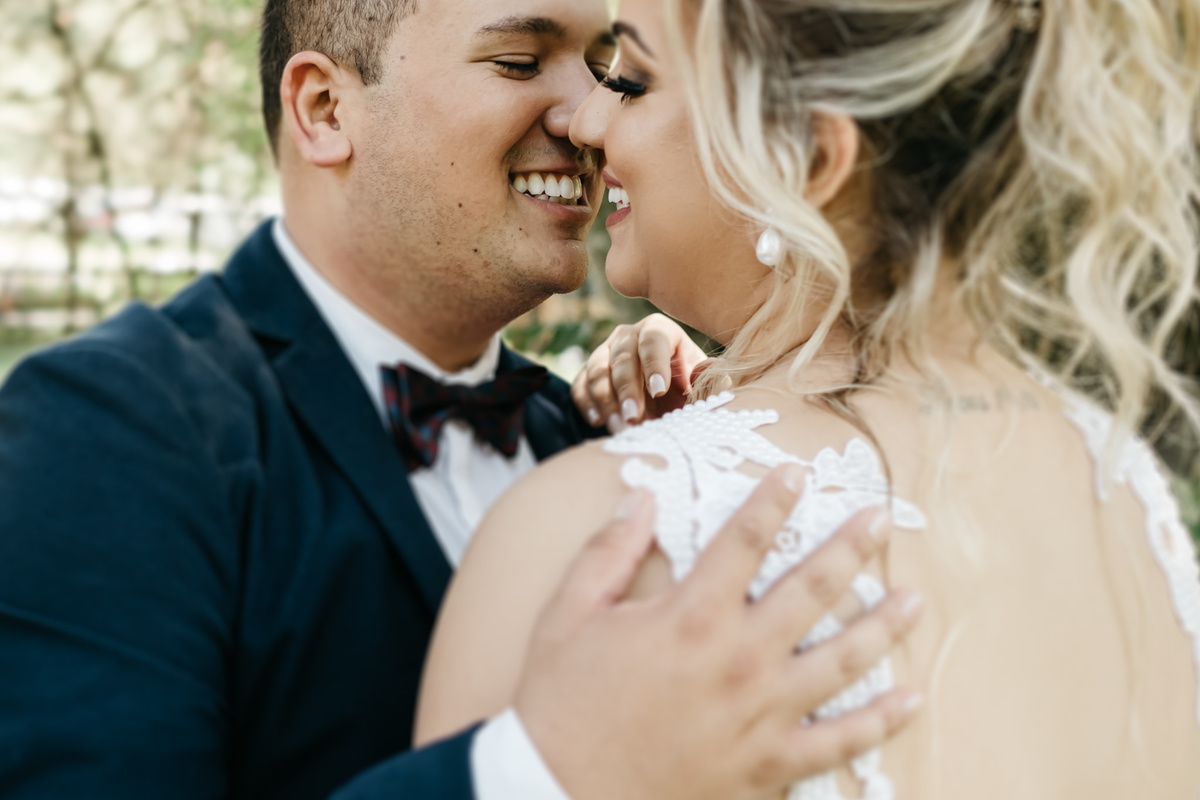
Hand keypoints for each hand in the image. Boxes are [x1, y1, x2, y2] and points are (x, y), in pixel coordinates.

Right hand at [513, 465, 923, 799]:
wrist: (561, 794)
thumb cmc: (562, 702)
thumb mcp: (569, 614)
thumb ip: (610, 551)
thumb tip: (641, 497)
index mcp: (691, 616)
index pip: (745, 539)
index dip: (773, 499)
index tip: (797, 472)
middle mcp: (739, 659)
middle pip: (812, 590)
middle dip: (851, 547)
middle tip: (879, 519)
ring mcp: (761, 716)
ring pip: (841, 662)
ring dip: (881, 626)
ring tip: (913, 600)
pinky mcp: (766, 765)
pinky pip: (838, 744)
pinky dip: (878, 723)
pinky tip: (908, 700)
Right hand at [572, 313, 707, 431]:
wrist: (664, 408)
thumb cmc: (686, 393)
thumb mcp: (702, 388)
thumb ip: (710, 381)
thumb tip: (712, 370)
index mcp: (659, 331)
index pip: (654, 340)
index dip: (655, 364)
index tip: (659, 391)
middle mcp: (628, 336)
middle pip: (622, 357)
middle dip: (627, 389)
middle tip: (634, 417)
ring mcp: (604, 354)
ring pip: (597, 370)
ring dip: (606, 401)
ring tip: (619, 427)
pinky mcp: (587, 375)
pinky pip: (580, 386)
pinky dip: (587, 404)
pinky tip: (598, 422)